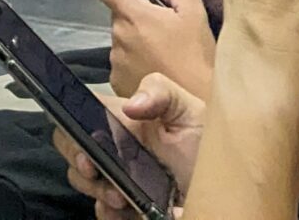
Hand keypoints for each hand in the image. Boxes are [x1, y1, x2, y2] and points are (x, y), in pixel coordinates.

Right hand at [50, 77, 204, 215]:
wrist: (226, 180)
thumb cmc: (206, 138)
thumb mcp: (188, 108)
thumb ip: (160, 92)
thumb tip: (131, 107)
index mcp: (121, 120)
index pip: (80, 113)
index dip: (72, 127)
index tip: (86, 147)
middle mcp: (113, 147)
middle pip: (72, 148)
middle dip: (77, 161)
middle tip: (94, 172)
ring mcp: (118, 178)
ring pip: (83, 182)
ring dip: (94, 190)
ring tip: (119, 197)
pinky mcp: (128, 205)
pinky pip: (104, 211)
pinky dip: (108, 213)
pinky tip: (124, 212)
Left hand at [98, 0, 218, 99]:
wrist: (197, 103)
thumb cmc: (196, 57)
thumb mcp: (196, 13)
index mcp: (133, 14)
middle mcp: (118, 35)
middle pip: (120, 13)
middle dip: (137, 15)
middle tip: (163, 28)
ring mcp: (115, 60)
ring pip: (123, 38)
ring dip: (137, 40)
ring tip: (163, 53)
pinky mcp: (117, 81)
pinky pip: (123, 61)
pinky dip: (136, 61)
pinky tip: (156, 68)